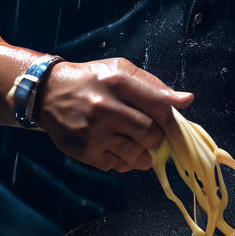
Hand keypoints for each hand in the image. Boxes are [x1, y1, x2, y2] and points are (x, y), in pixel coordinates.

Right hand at [35, 57, 193, 171]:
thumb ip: (153, 85)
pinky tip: (118, 147)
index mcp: (117, 82)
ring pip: (136, 154)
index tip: (178, 127)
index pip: (159, 106)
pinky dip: (125, 161)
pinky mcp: (84, 151)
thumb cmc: (92, 80)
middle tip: (154, 136)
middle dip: (158, 138)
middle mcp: (105, 107)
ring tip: (138, 144)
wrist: (48, 93)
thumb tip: (186, 100)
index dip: (174, 120)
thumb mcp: (120, 70)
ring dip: (144, 154)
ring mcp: (93, 132)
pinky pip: (117, 165)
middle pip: (151, 134)